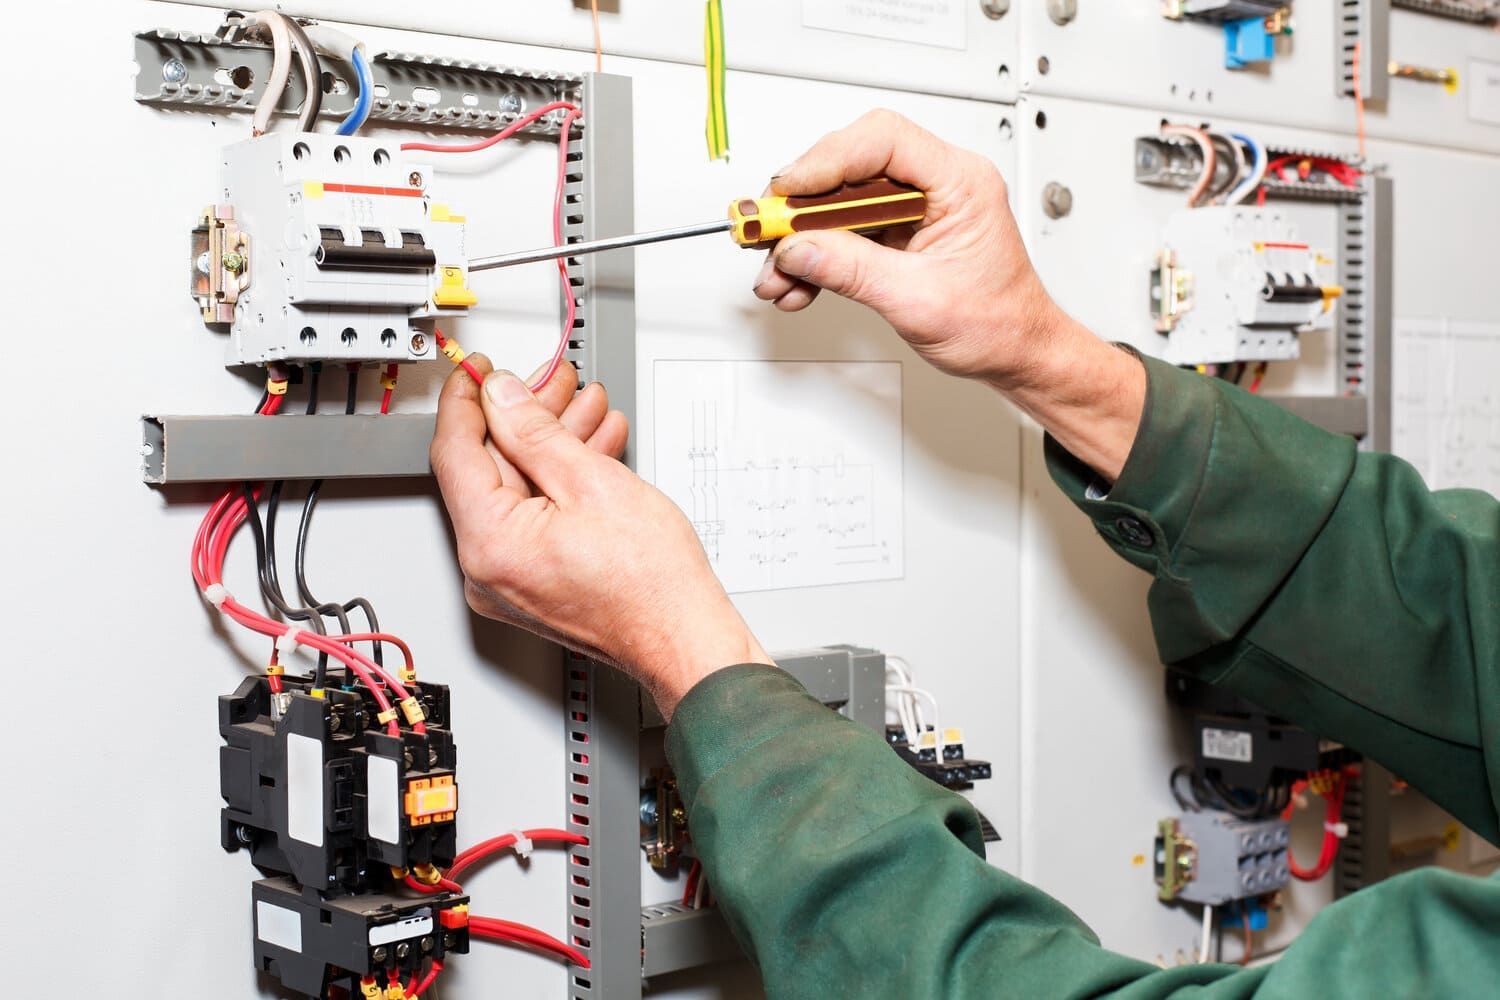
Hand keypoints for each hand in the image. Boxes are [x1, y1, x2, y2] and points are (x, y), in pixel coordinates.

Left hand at [430, 357, 770, 717]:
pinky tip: (590, 450)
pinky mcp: (533, 582)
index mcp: (489, 544)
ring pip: (517, 490)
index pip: (455, 451)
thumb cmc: (651, 585)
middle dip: (526, 417)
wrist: (684, 637)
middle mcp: (487, 569)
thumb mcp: (592, 482)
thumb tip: (502, 397)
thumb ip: (535, 431)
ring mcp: (509, 580)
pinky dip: (560, 481)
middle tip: (554, 382)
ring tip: (587, 409)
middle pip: (489, 469)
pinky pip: (534, 516)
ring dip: (551, 444)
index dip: (468, 399)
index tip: (481, 370)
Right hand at [752, 109, 1059, 383]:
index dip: (827, 160)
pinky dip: (815, 257)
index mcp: (960, 182)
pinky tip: (797, 282)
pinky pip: (843, 230)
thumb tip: (798, 248)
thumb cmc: (998, 323)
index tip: (789, 191)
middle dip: (802, 204)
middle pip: (851, 166)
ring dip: (801, 238)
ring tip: (777, 273)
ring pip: (840, 201)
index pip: (884, 141)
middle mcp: (937, 184)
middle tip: (768, 231)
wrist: (1016, 353)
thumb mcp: (917, 301)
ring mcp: (914, 207)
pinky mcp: (896, 232)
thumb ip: (852, 270)